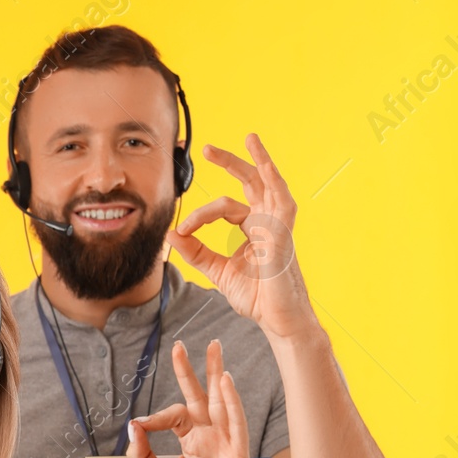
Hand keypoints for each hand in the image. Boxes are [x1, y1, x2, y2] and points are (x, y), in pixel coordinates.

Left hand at [126, 339, 251, 457]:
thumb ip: (140, 453)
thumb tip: (132, 424)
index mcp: (191, 441)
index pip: (175, 414)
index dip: (156, 416)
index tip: (141, 425)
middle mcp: (209, 437)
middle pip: (201, 397)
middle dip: (192, 371)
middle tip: (182, 345)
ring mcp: (225, 443)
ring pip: (220, 402)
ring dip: (216, 375)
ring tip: (213, 348)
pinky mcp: (238, 454)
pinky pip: (235, 422)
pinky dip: (230, 401)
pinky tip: (224, 381)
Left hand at [168, 134, 314, 340]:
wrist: (277, 318)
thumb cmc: (256, 296)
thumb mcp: (217, 271)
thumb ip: (196, 252)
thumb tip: (172, 233)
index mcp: (252, 228)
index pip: (223, 208)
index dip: (199, 216)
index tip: (182, 230)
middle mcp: (266, 221)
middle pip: (249, 183)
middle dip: (230, 163)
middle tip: (207, 149)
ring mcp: (278, 225)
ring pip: (268, 184)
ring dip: (258, 161)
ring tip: (249, 138)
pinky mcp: (284, 234)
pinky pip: (283, 202)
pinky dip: (275, 182)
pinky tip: (266, 167)